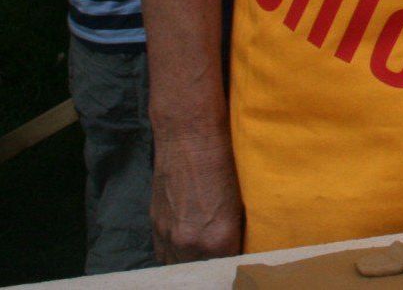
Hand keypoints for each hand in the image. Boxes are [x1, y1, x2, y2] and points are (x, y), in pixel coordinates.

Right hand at [151, 131, 242, 262]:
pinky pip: (164, 256)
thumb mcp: (239, 202)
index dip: (234, 266)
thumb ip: (233, 232)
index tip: (239, 262)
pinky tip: (187, 251)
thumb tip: (236, 248)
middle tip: (223, 258)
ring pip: (180, 267)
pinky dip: (175, 256)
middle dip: (212, 267)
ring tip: (205, 257)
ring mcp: (169, 237)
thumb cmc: (224, 162)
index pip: (226, 269)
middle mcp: (190, 244)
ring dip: (193, 264)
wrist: (189, 138)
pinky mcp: (155, 227)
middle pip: (202, 272)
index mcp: (218, 240)